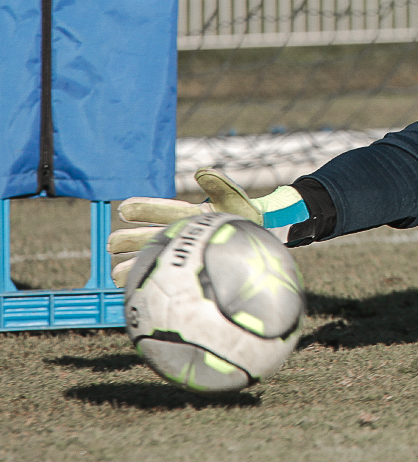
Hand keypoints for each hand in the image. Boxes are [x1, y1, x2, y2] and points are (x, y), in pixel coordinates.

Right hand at [108, 169, 307, 285]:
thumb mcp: (235, 199)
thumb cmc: (247, 215)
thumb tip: (201, 172)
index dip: (145, 209)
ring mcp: (184, 250)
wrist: (262, 233)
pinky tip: (132, 289)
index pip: (164, 210)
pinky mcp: (188, 266)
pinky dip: (148, 280)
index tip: (124, 208)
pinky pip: (165, 274)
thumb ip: (219, 186)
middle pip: (152, 235)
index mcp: (191, 215)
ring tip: (114, 272)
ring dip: (134, 263)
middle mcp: (182, 232)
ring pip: (154, 256)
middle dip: (130, 239)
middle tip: (111, 243)